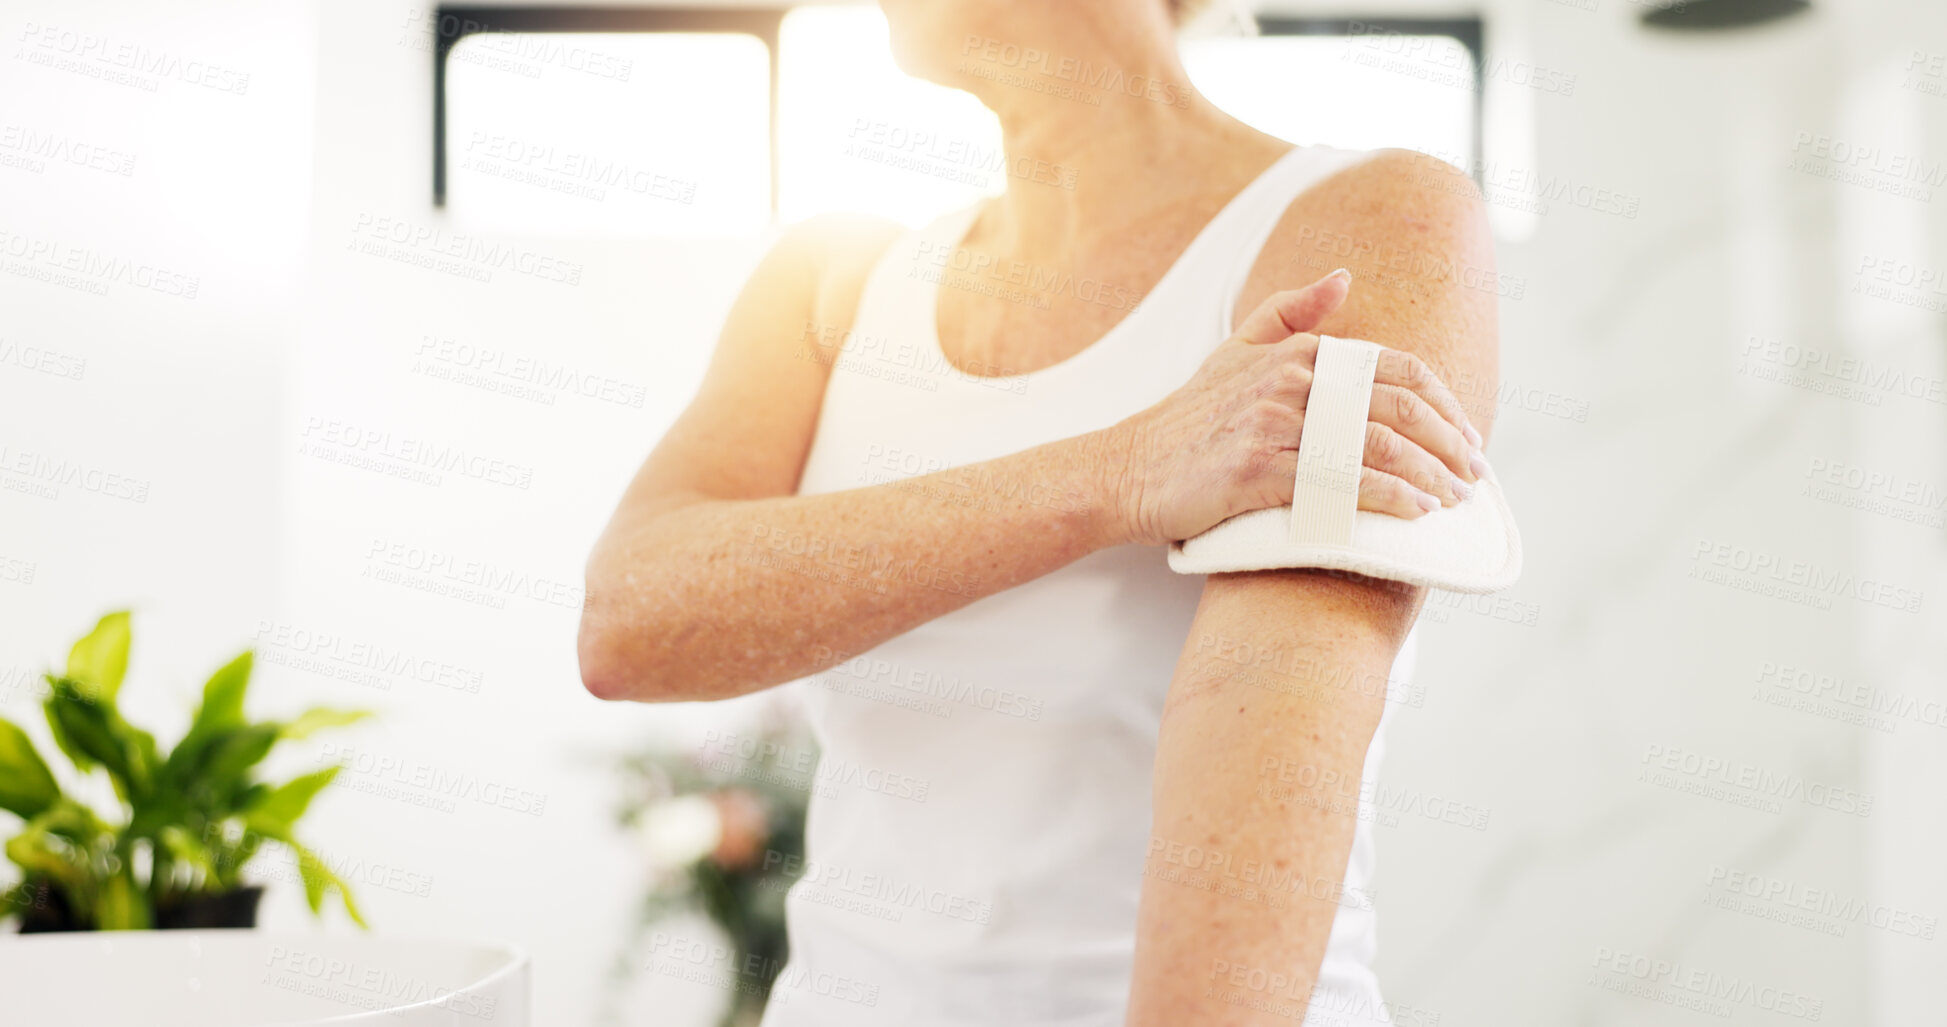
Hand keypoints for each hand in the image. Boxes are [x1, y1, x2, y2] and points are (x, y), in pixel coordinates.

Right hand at [1106, 270, 1485, 547]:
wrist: (1130, 467)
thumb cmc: (1189, 416)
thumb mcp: (1237, 348)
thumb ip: (1291, 311)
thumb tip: (1343, 276)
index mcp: (1297, 351)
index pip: (1395, 369)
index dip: (1442, 403)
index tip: (1466, 436)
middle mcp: (1290, 380)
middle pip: (1396, 408)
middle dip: (1447, 442)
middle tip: (1474, 474)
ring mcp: (1274, 425)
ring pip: (1375, 445)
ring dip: (1427, 474)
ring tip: (1453, 499)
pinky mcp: (1258, 470)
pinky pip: (1340, 483)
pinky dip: (1387, 498)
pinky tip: (1414, 512)